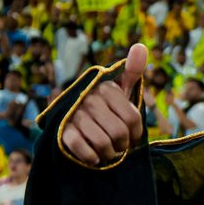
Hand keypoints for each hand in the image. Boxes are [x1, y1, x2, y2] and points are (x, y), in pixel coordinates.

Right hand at [61, 43, 145, 164]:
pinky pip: (81, 149)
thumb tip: (140, 47)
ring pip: (102, 143)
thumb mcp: (120, 87)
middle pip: (119, 133)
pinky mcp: (62, 130)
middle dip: (122, 145)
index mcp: (106, 87)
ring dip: (108, 154)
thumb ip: (132, 70)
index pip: (133, 119)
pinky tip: (94, 156)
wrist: (72, 118)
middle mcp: (89, 98)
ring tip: (108, 151)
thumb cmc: (105, 104)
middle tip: (118, 146)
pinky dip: (91, 157)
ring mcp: (74, 114)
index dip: (136, 133)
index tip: (132, 136)